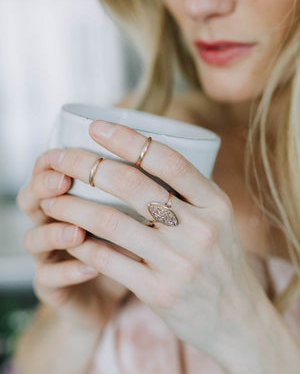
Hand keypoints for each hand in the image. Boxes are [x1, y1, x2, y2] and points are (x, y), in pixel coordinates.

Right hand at [17, 152, 129, 330]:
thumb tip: (153, 166)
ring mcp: (48, 257)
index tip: (69, 150)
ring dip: (54, 232)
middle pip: (31, 200)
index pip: (47, 173)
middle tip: (63, 182)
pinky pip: (49, 280)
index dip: (52, 161)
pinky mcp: (52, 287)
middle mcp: (51, 224)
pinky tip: (91, 268)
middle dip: (43, 187)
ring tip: (78, 231)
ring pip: (33, 240)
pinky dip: (68, 272)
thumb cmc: (124, 248)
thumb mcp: (131, 219)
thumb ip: (132, 196)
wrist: (113, 297)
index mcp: (66, 201)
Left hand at [39, 120, 265, 360]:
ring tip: (51, 199)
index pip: (169, 160)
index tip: (97, 127)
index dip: (128, 139)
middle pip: (132, 184)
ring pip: (112, 222)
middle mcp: (199, 230)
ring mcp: (179, 263)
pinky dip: (82, 244)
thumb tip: (143, 162)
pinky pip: (108, 260)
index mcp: (215, 204)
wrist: (239, 320)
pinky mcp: (159, 292)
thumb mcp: (219, 222)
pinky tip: (67, 235)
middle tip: (60, 158)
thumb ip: (189, 194)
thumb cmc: (222, 263)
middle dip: (87, 165)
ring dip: (73, 207)